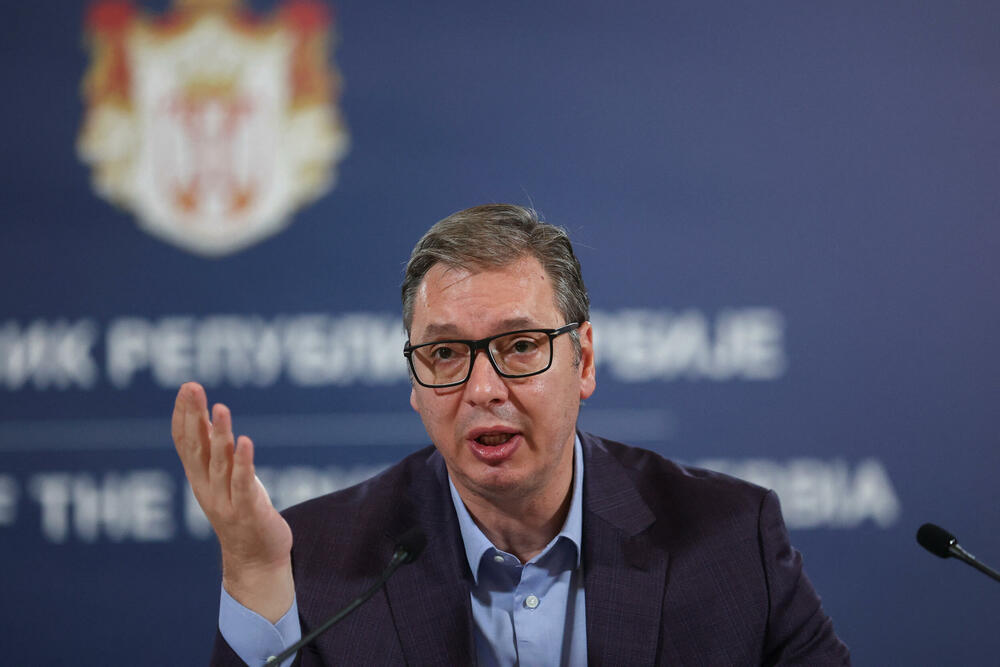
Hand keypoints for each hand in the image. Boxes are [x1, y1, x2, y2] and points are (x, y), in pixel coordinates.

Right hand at [172, 382, 293, 621]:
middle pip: (197, 448)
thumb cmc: (241, 513)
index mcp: (199, 479)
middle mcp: (207, 488)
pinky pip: (243, 484)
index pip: (185, 442)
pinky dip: (243, 462)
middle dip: (194, 416)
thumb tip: (205, 418)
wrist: (256, 561)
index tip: (186, 388)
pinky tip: (245, 441)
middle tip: (192, 387)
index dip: (183, 415)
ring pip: (220, 463)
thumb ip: (213, 452)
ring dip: (220, 434)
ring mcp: (225, 501)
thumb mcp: (223, 479)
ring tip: (221, 408)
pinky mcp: (248, 511)